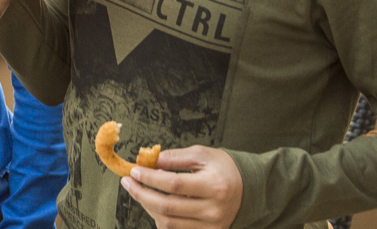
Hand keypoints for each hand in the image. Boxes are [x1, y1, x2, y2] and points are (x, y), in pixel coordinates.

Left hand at [122, 146, 242, 228]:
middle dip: (141, 194)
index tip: (134, 171)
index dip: (150, 178)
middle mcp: (213, 209)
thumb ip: (175, 157)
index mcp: (214, 186)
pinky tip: (154, 204)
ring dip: (148, 206)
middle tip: (127, 182)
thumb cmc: (223, 169)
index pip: (174, 184)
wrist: (248, 189)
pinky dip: (160, 218)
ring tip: (140, 191)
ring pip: (168, 222)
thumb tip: (148, 160)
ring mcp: (211, 225)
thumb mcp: (202, 155)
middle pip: (167, 207)